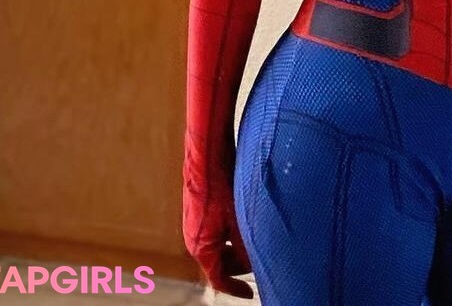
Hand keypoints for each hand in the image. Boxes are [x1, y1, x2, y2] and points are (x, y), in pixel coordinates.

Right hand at [183, 174, 254, 298]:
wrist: (205, 158)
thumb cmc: (219, 187)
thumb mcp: (237, 220)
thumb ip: (244, 246)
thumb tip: (254, 263)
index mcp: (201, 247)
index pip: (218, 279)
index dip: (235, 288)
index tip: (249, 293)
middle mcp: (193, 240)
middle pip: (218, 263)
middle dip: (238, 265)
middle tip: (258, 259)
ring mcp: (193, 226)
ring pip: (217, 247)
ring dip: (235, 247)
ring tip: (254, 238)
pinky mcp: (196, 213)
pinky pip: (214, 232)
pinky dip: (229, 234)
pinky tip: (243, 221)